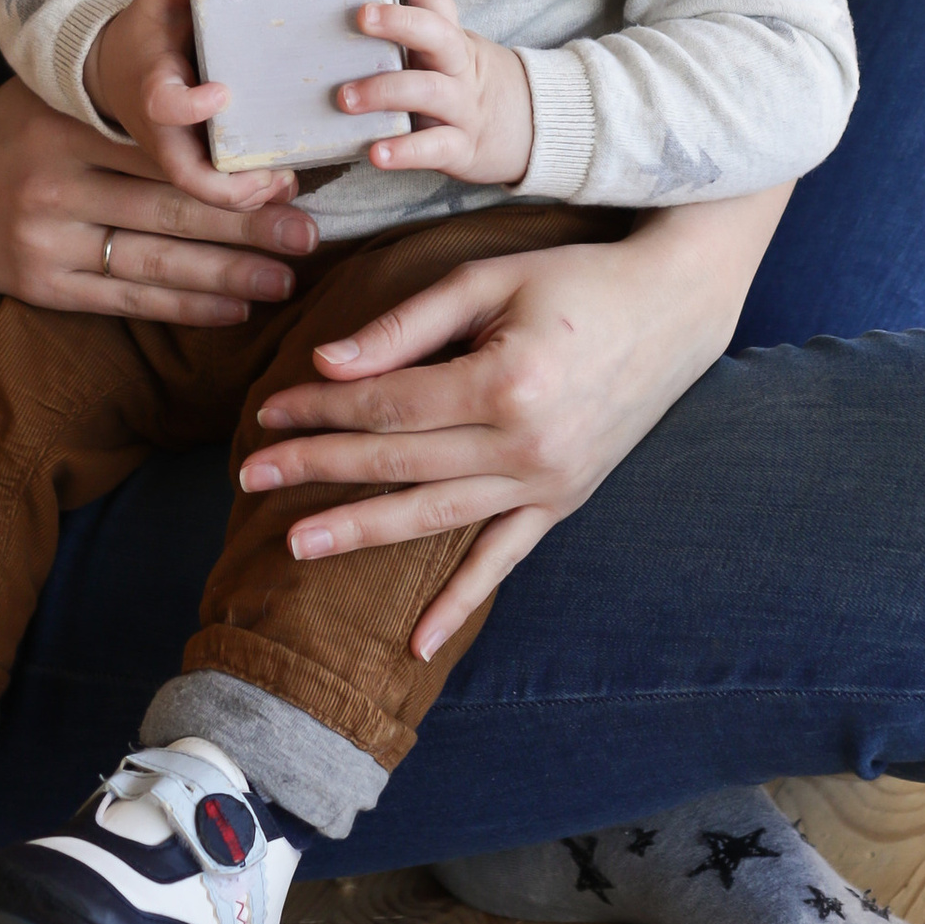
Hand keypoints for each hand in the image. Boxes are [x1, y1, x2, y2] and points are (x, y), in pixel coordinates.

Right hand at [0, 73, 316, 326]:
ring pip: (155, 260)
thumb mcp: (54, 94)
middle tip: (310, 234)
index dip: (229, 169)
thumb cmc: (10, 127)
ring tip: (287, 278)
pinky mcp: (42, 285)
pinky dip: (185, 305)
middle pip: (169, 209)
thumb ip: (124, 99)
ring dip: (228, 273)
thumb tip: (221, 95)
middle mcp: (54, 184)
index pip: (162, 153)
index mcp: (66, 128)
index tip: (287, 177)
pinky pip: (127, 298)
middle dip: (247, 225)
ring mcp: (46, 240)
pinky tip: (233, 309)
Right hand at [83, 0, 276, 207]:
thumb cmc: (149, 32)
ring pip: (207, 193)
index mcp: (155, 88)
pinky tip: (283, 180)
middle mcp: (163, 132)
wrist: (116, 70)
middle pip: (188, 176)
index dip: (191, 107)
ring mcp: (177, 153)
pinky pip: (218, 190)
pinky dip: (250, 192)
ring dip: (250, 194)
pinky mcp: (192, 163)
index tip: (222, 93)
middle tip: (275, 171)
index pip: (165, 105)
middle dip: (233, 184)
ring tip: (287, 178)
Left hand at [238, 188, 788, 653]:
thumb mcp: (490, 279)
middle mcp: (525, 445)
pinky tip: (418, 643)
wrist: (675, 310)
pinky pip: (504, 561)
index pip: (389, 403)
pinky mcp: (565, 502)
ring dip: (364, 532)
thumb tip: (330, 363)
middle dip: (320, 468)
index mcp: (504, 382)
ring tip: (296, 545)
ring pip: (437, 518)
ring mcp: (548, 483)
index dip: (322, 406)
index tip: (269, 411)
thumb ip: (409, 325)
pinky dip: (460, 604)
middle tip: (249, 475)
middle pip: (400, 462)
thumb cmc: (578, 279)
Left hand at [341, 0, 532, 185]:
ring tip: (346, 98)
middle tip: (361, 16)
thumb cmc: (468, 88)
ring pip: (430, 90)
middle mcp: (460, 68)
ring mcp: (464, 107)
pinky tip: (376, 153)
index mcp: (452, 40)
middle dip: (400, 21)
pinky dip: (404, 151)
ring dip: (385, 91)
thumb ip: (409, 42)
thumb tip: (337, 22)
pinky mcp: (464, 147)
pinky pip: (434, 147)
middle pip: (437, 34)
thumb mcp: (448, 57)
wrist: (535, 130)